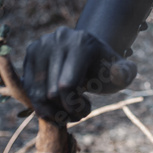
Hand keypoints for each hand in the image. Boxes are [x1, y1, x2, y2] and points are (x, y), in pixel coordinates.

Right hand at [22, 26, 136, 122]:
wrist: (88, 54)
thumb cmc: (103, 68)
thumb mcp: (119, 72)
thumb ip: (125, 74)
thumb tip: (119, 74)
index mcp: (81, 43)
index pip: (66, 86)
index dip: (74, 107)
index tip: (86, 110)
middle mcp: (59, 39)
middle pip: (51, 93)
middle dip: (64, 111)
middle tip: (77, 114)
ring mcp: (42, 44)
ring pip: (36, 93)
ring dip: (50, 111)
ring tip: (65, 112)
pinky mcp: (31, 52)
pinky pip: (27, 88)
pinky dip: (39, 103)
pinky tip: (54, 105)